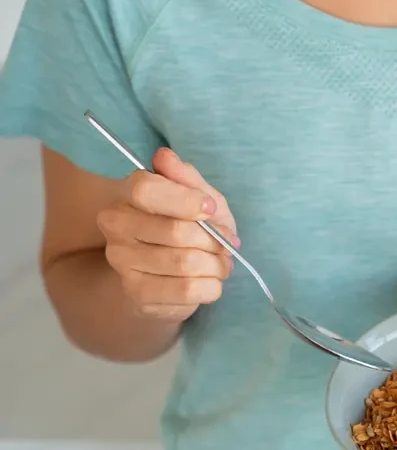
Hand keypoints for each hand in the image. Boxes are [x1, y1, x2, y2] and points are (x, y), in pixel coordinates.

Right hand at [97, 148, 238, 321]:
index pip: (146, 189)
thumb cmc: (190, 228)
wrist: (171, 276)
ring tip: (220, 263)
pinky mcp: (136, 292)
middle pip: (175, 231)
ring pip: (185, 263)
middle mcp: (116, 225)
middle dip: (214, 240)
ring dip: (216, 265)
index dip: (187, 200)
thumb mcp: (198, 198)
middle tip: (226, 244)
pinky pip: (187, 290)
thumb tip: (164, 156)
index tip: (211, 209)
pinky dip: (212, 287)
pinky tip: (211, 281)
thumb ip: (187, 178)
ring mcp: (122, 260)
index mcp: (128, 193)